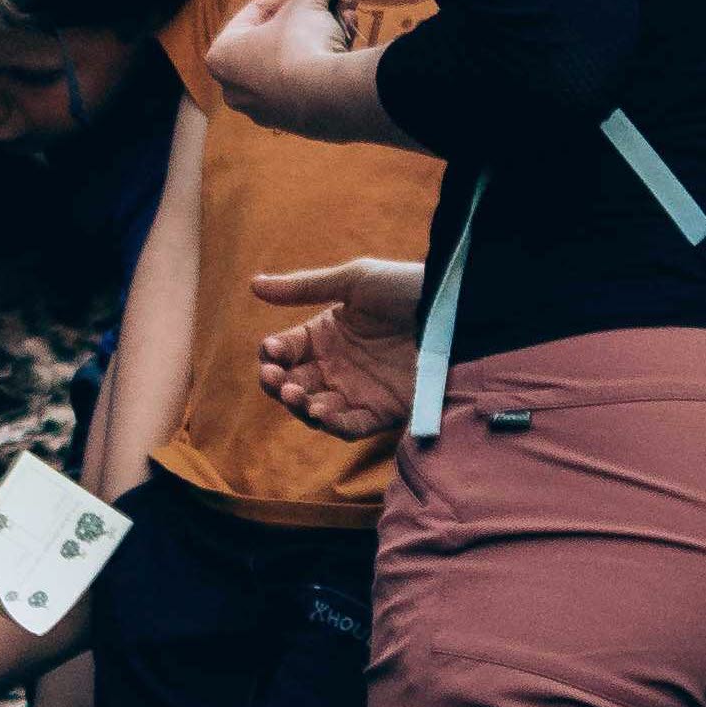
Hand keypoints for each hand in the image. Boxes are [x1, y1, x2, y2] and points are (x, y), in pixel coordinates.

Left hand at [204, 0, 353, 132]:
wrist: (331, 99)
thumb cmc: (301, 44)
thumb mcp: (308, 0)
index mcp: (223, 56)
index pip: (255, 11)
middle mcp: (237, 87)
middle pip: (280, 35)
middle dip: (312, 12)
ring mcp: (267, 109)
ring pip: (298, 58)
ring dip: (325, 31)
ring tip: (349, 14)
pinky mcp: (296, 123)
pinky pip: (309, 82)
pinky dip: (327, 60)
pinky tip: (349, 42)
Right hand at [253, 257, 424, 440]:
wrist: (452, 312)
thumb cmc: (404, 288)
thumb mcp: (354, 280)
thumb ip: (304, 287)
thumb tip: (253, 284)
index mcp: (325, 334)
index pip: (284, 351)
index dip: (271, 354)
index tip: (270, 352)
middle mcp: (336, 365)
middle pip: (292, 383)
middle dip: (276, 384)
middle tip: (275, 378)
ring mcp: (358, 390)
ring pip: (314, 409)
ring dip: (298, 406)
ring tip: (295, 394)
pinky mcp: (382, 410)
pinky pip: (350, 426)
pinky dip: (332, 423)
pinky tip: (322, 412)